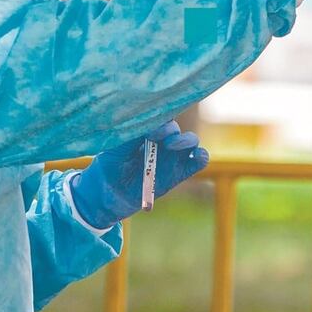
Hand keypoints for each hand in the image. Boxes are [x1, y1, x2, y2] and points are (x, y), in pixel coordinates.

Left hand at [70, 121, 208, 228]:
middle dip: (170, 129)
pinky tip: (196, 156)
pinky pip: (199, 161)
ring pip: (191, 140)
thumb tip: (144, 125)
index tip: (148, 126)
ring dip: (186, 140)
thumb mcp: (114, 151)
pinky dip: (201, 156)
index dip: (159, 116)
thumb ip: (129, 138)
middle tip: (157, 136)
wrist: (110, 195)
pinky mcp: (181, 172)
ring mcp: (174, 155)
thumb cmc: (110, 167)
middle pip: (176, 127)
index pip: (161, 115)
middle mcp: (163, 140)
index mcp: (148, 130)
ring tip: (171, 146)